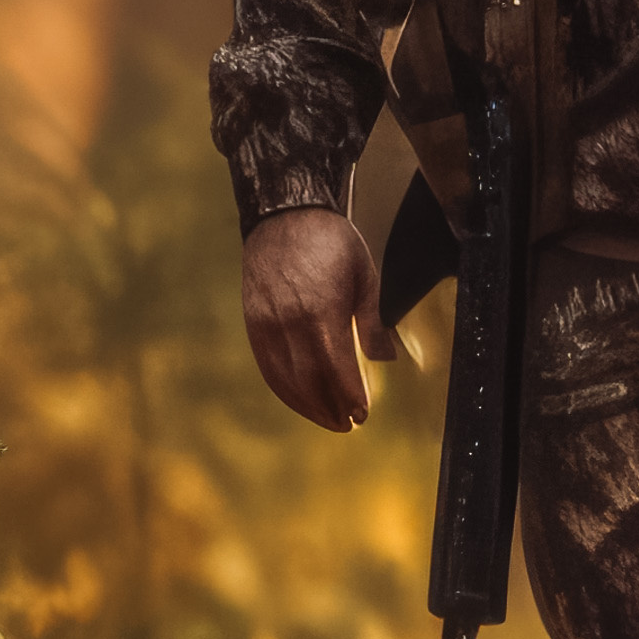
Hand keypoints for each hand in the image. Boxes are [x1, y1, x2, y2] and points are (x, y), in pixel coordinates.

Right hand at [242, 207, 382, 432]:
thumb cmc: (330, 241)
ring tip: (328, 419)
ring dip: (307, 405)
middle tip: (348, 423)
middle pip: (310, 380)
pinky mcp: (254, 324)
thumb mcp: (364, 276)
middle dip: (330, 407)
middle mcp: (290, 322)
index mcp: (322, 311)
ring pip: (286, 379)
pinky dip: (284, 389)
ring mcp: (267, 324)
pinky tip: (299, 399)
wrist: (284, 215)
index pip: (337, 368)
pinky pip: (268, 366)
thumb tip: (385, 359)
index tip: (362, 413)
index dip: (350, 396)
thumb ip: (372, 322)